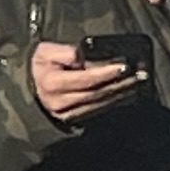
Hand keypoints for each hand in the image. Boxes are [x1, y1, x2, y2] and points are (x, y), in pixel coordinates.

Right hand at [28, 40, 142, 126]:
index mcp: (52, 83)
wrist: (29, 85)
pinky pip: (98, 110)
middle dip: (120, 83)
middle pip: (96, 93)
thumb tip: (84, 55)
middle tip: (140, 75)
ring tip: (138, 82)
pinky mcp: (73, 119)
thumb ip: (66, 52)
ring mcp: (66, 113)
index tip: (124, 66)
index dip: (106, 73)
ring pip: (99, 103)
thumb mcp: (45, 52)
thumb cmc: (40, 65)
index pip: (85, 79)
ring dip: (122, 93)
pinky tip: (128, 94)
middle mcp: (59, 101)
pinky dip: (114, 101)